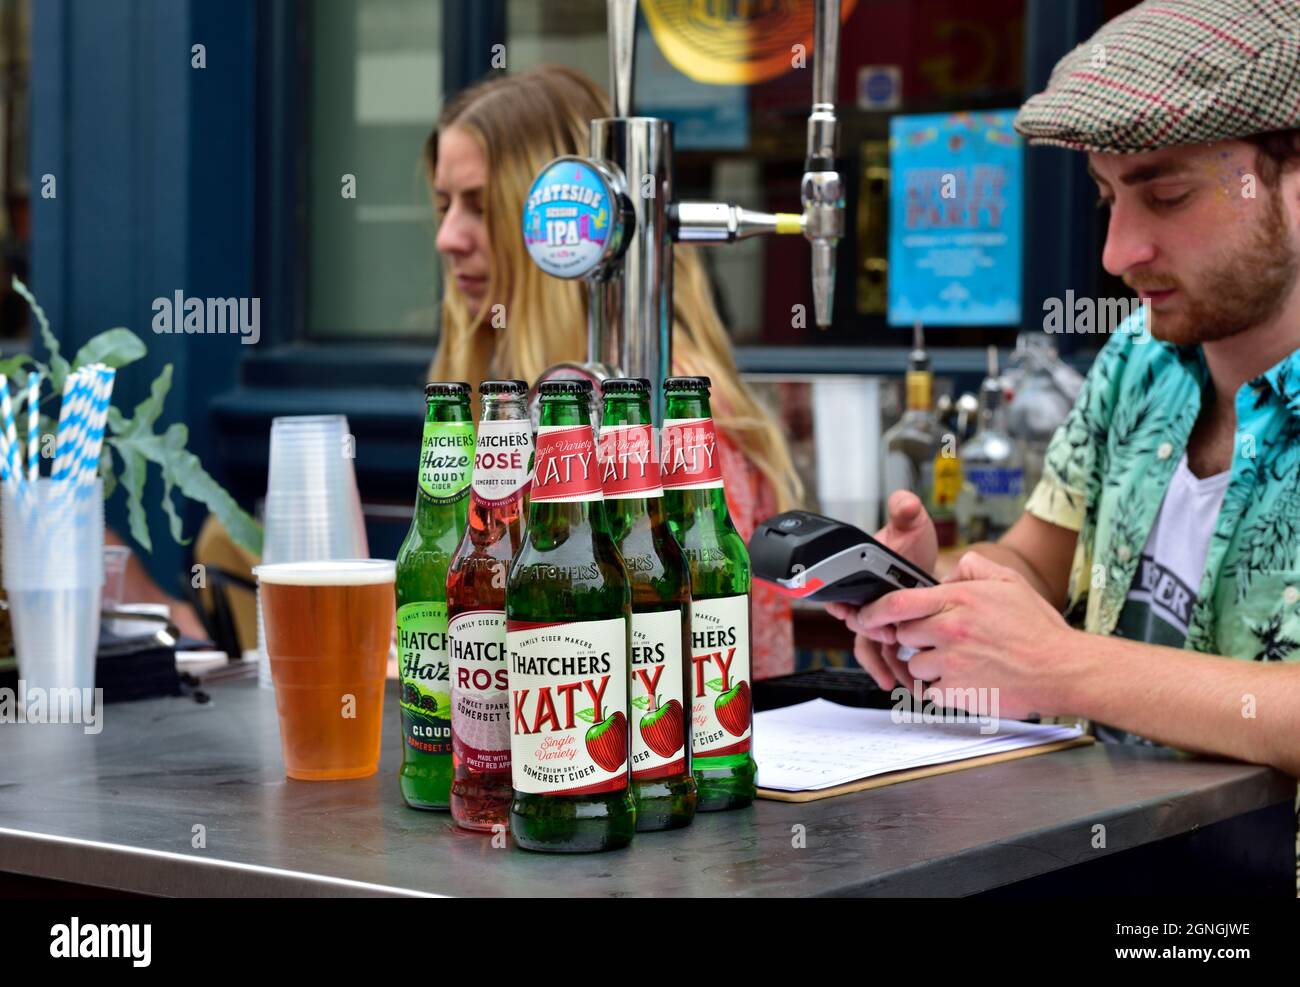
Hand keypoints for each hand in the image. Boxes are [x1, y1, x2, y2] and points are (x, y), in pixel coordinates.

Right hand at [825, 490, 937, 685]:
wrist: (925, 563)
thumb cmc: (910, 543)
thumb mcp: (910, 524)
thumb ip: (905, 511)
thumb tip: (904, 502)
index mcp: (860, 576)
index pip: (842, 594)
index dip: (844, 604)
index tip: (851, 611)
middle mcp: (864, 602)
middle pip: (859, 625)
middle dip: (871, 634)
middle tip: (889, 638)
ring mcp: (879, 621)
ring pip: (873, 648)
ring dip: (884, 665)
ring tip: (899, 680)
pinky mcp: (895, 635)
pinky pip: (889, 658)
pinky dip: (896, 671)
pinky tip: (909, 684)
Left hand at [850, 552, 1078, 718]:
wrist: (1061, 669)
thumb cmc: (1038, 629)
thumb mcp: (1009, 582)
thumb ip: (974, 568)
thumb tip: (950, 571)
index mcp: (958, 601)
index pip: (898, 602)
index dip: (875, 610)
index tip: (865, 615)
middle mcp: (950, 631)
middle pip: (903, 635)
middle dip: (915, 638)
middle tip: (941, 639)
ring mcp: (951, 664)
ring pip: (915, 665)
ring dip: (929, 665)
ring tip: (961, 661)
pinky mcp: (957, 693)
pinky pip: (931, 691)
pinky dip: (942, 689)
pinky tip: (967, 679)